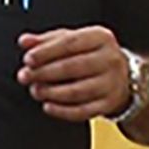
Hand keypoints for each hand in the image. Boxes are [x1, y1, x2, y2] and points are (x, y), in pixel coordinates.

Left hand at [19, 24, 134, 122]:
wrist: (123, 76)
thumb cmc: (92, 55)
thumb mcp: (72, 41)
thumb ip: (46, 40)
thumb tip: (25, 41)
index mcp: (100, 37)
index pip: (70, 43)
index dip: (46, 52)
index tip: (28, 59)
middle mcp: (110, 59)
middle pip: (72, 67)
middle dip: (44, 73)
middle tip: (25, 76)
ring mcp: (111, 83)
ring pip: (77, 91)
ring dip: (51, 92)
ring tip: (35, 90)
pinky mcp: (108, 104)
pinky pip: (83, 111)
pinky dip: (62, 111)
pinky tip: (48, 106)